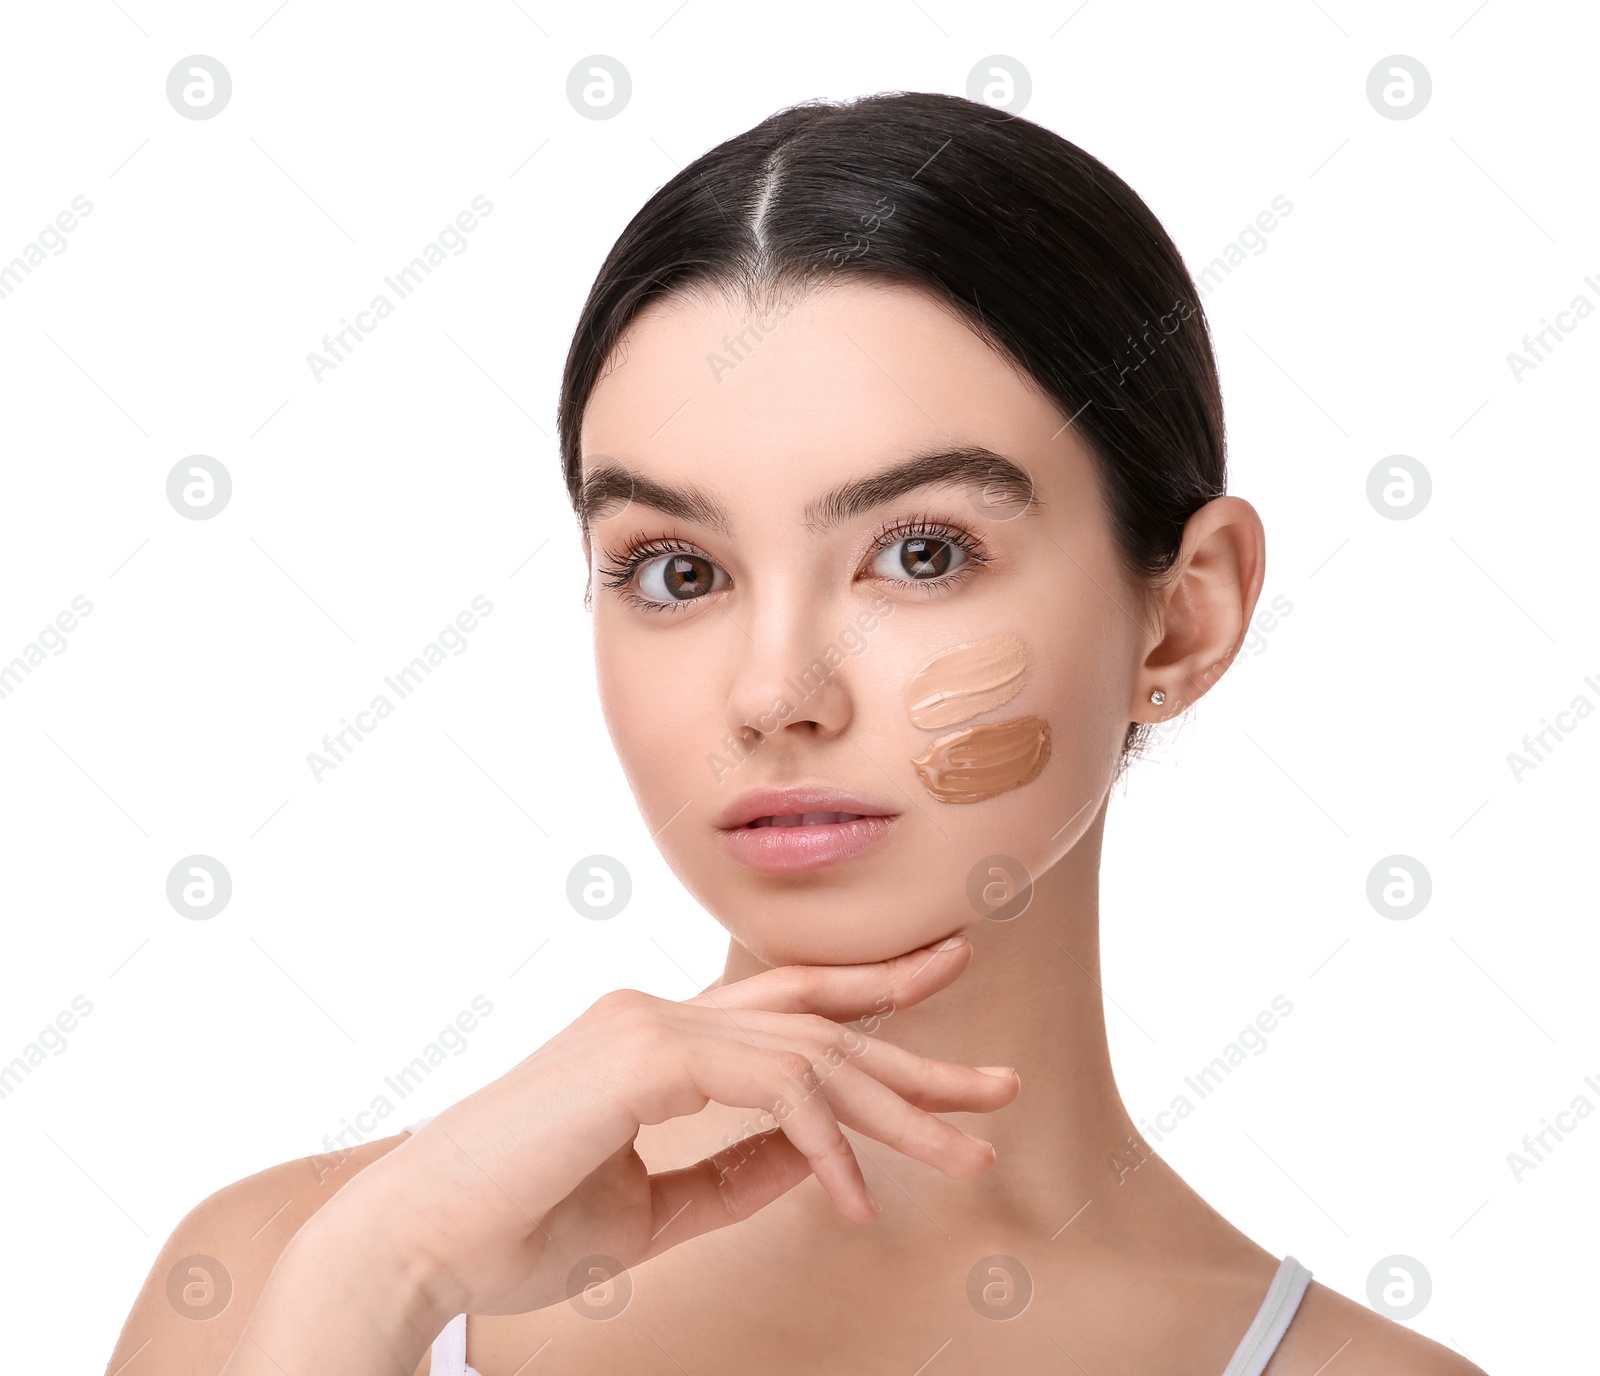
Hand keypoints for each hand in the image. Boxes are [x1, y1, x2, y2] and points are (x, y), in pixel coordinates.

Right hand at [329, 934, 1014, 1319]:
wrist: (415, 1243)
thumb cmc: (517, 1226)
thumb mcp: (652, 1209)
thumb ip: (731, 1173)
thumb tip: (818, 1157)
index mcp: (657, 1037)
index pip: (783, 1004)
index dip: (868, 996)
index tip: (941, 985)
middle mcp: (659, 1013)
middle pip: (817, 1021)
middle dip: (916, 1050)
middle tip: (999, 1084)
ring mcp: (649, 1025)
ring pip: (809, 1053)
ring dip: (897, 1108)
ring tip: (968, 1154)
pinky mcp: (640, 1056)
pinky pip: (769, 1087)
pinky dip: (822, 1141)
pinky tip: (855, 1198)